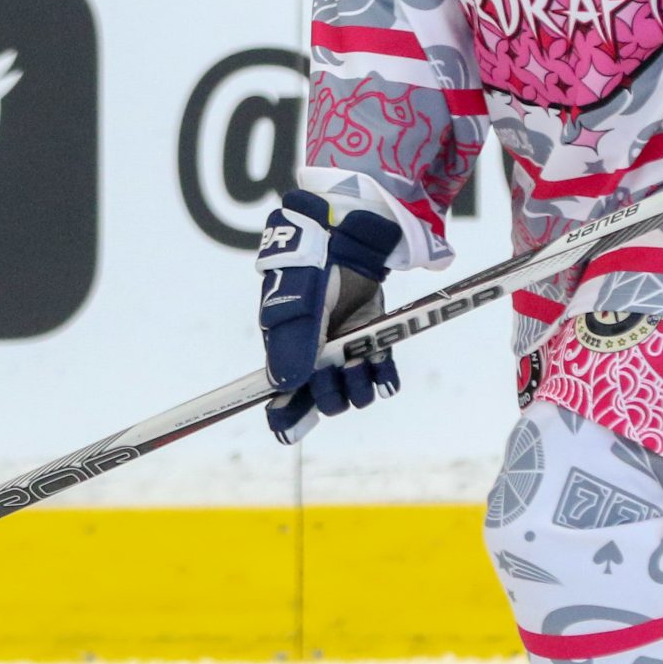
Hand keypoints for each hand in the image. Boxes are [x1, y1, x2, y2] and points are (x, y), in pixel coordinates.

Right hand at [255, 191, 405, 443]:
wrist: (347, 235)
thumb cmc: (311, 266)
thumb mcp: (297, 303)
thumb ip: (290, 344)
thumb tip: (284, 386)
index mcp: (284, 349)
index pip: (280, 397)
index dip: (284, 417)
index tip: (288, 428)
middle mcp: (314, 355)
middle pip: (320, 401)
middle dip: (327, 396)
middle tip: (332, 374)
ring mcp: (344, 349)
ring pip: (352, 393)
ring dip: (356, 387)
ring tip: (359, 363)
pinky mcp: (372, 338)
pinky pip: (380, 374)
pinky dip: (383, 377)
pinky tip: (381, 370)